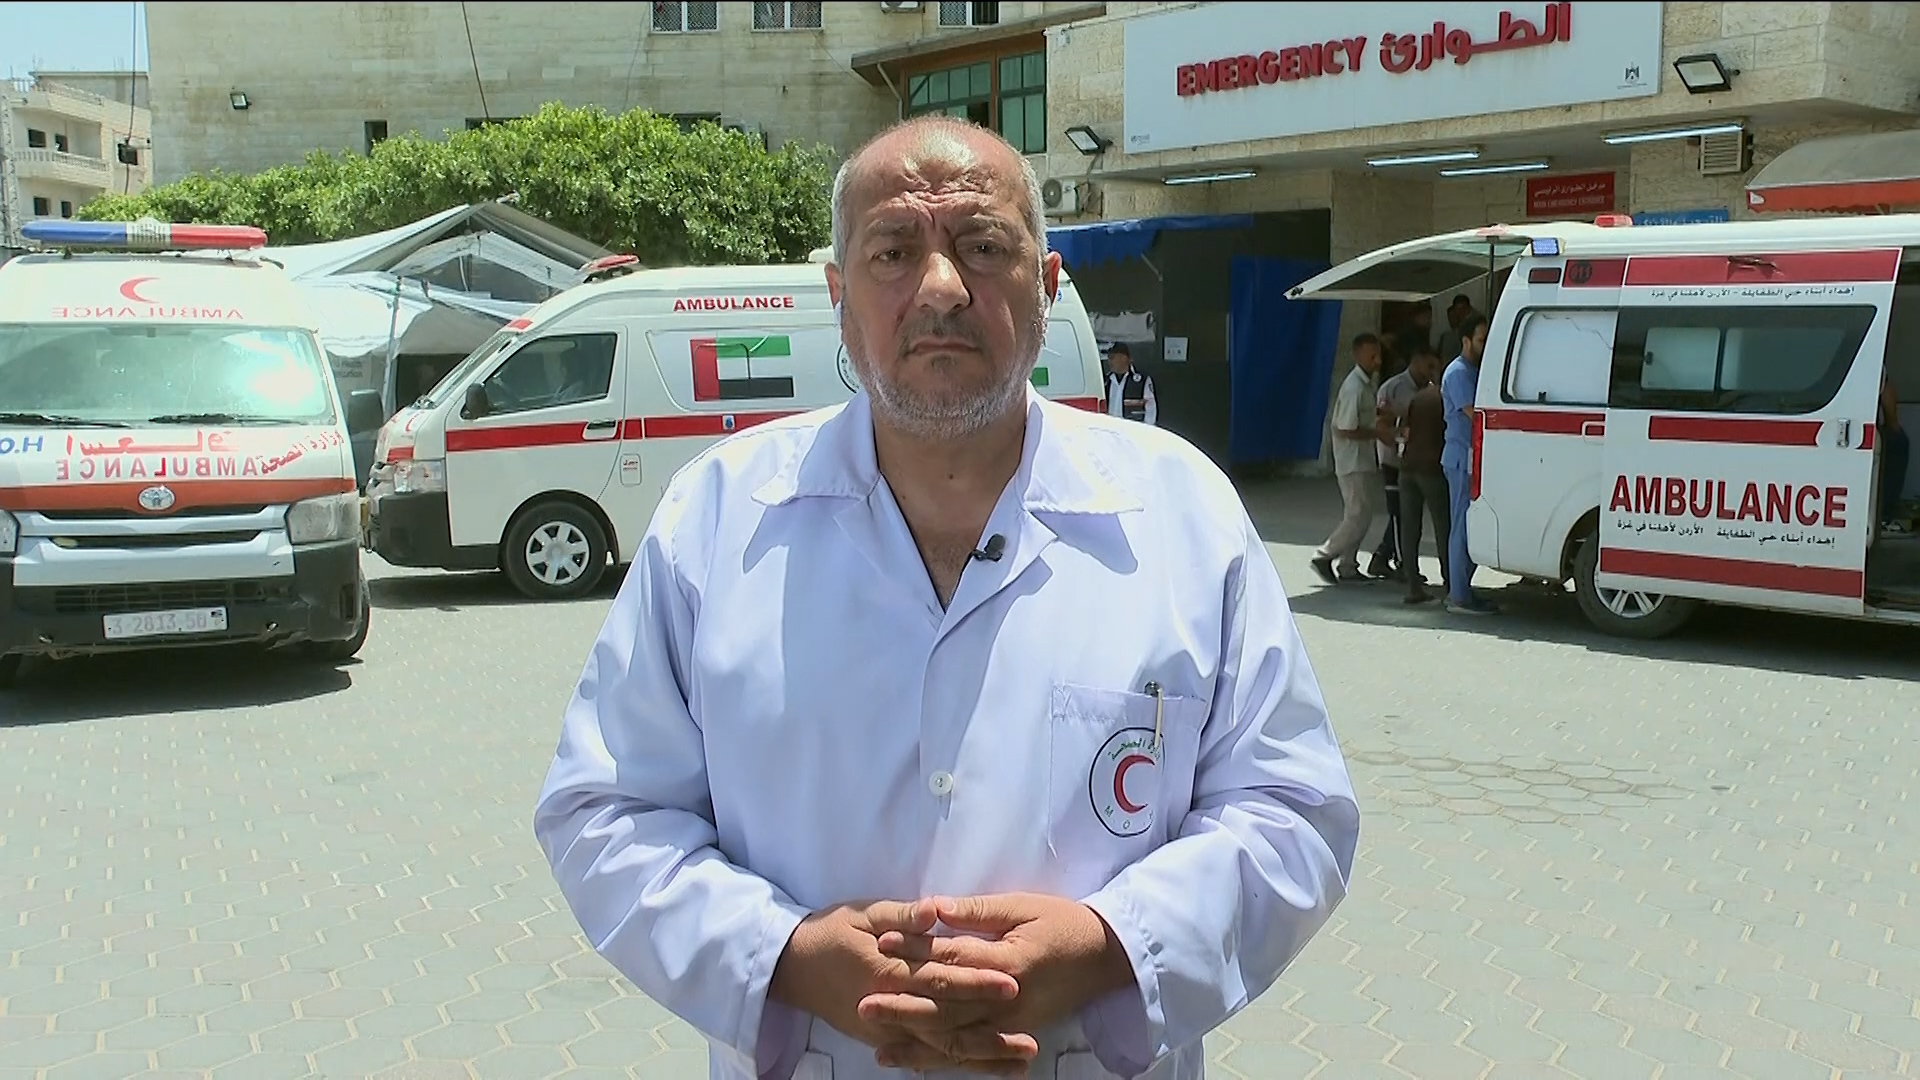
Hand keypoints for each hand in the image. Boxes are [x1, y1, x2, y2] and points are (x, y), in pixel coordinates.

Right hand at [768, 900, 1032, 1070]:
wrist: (791, 967)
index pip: (939, 976)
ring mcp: (885, 1029)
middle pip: (946, 1022)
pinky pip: (924, 1055)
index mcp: (887, 967)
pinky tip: (985, 1067)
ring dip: (980, 1057)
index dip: (976, 981)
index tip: (1011, 982)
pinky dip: (955, 1063)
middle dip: (988, 1032)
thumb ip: (902, 914)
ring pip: (939, 1048)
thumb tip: (935, 910)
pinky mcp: (882, 1039)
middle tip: (1029, 1040)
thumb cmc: (831, 932)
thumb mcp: (863, 912)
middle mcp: (889, 1005)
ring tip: (1020, 1061)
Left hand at [861, 893, 1135, 1072]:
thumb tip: (934, 908)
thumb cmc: (1063, 923)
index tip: (880, 944)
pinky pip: (974, 1053)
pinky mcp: (1014, 1036)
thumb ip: (978, 911)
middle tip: (863, 1006)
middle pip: (948, 1007)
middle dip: (903, 1008)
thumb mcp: (1023, 906)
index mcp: (1007, 961)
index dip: (914, 950)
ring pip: (957, 1039)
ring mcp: (1011, 1024)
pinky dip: (944, 1061)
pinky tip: (915, 1063)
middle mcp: (1006, 1000)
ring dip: (917, 1043)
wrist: (1107, 957)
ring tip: (879, 1047)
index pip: (952, 957)